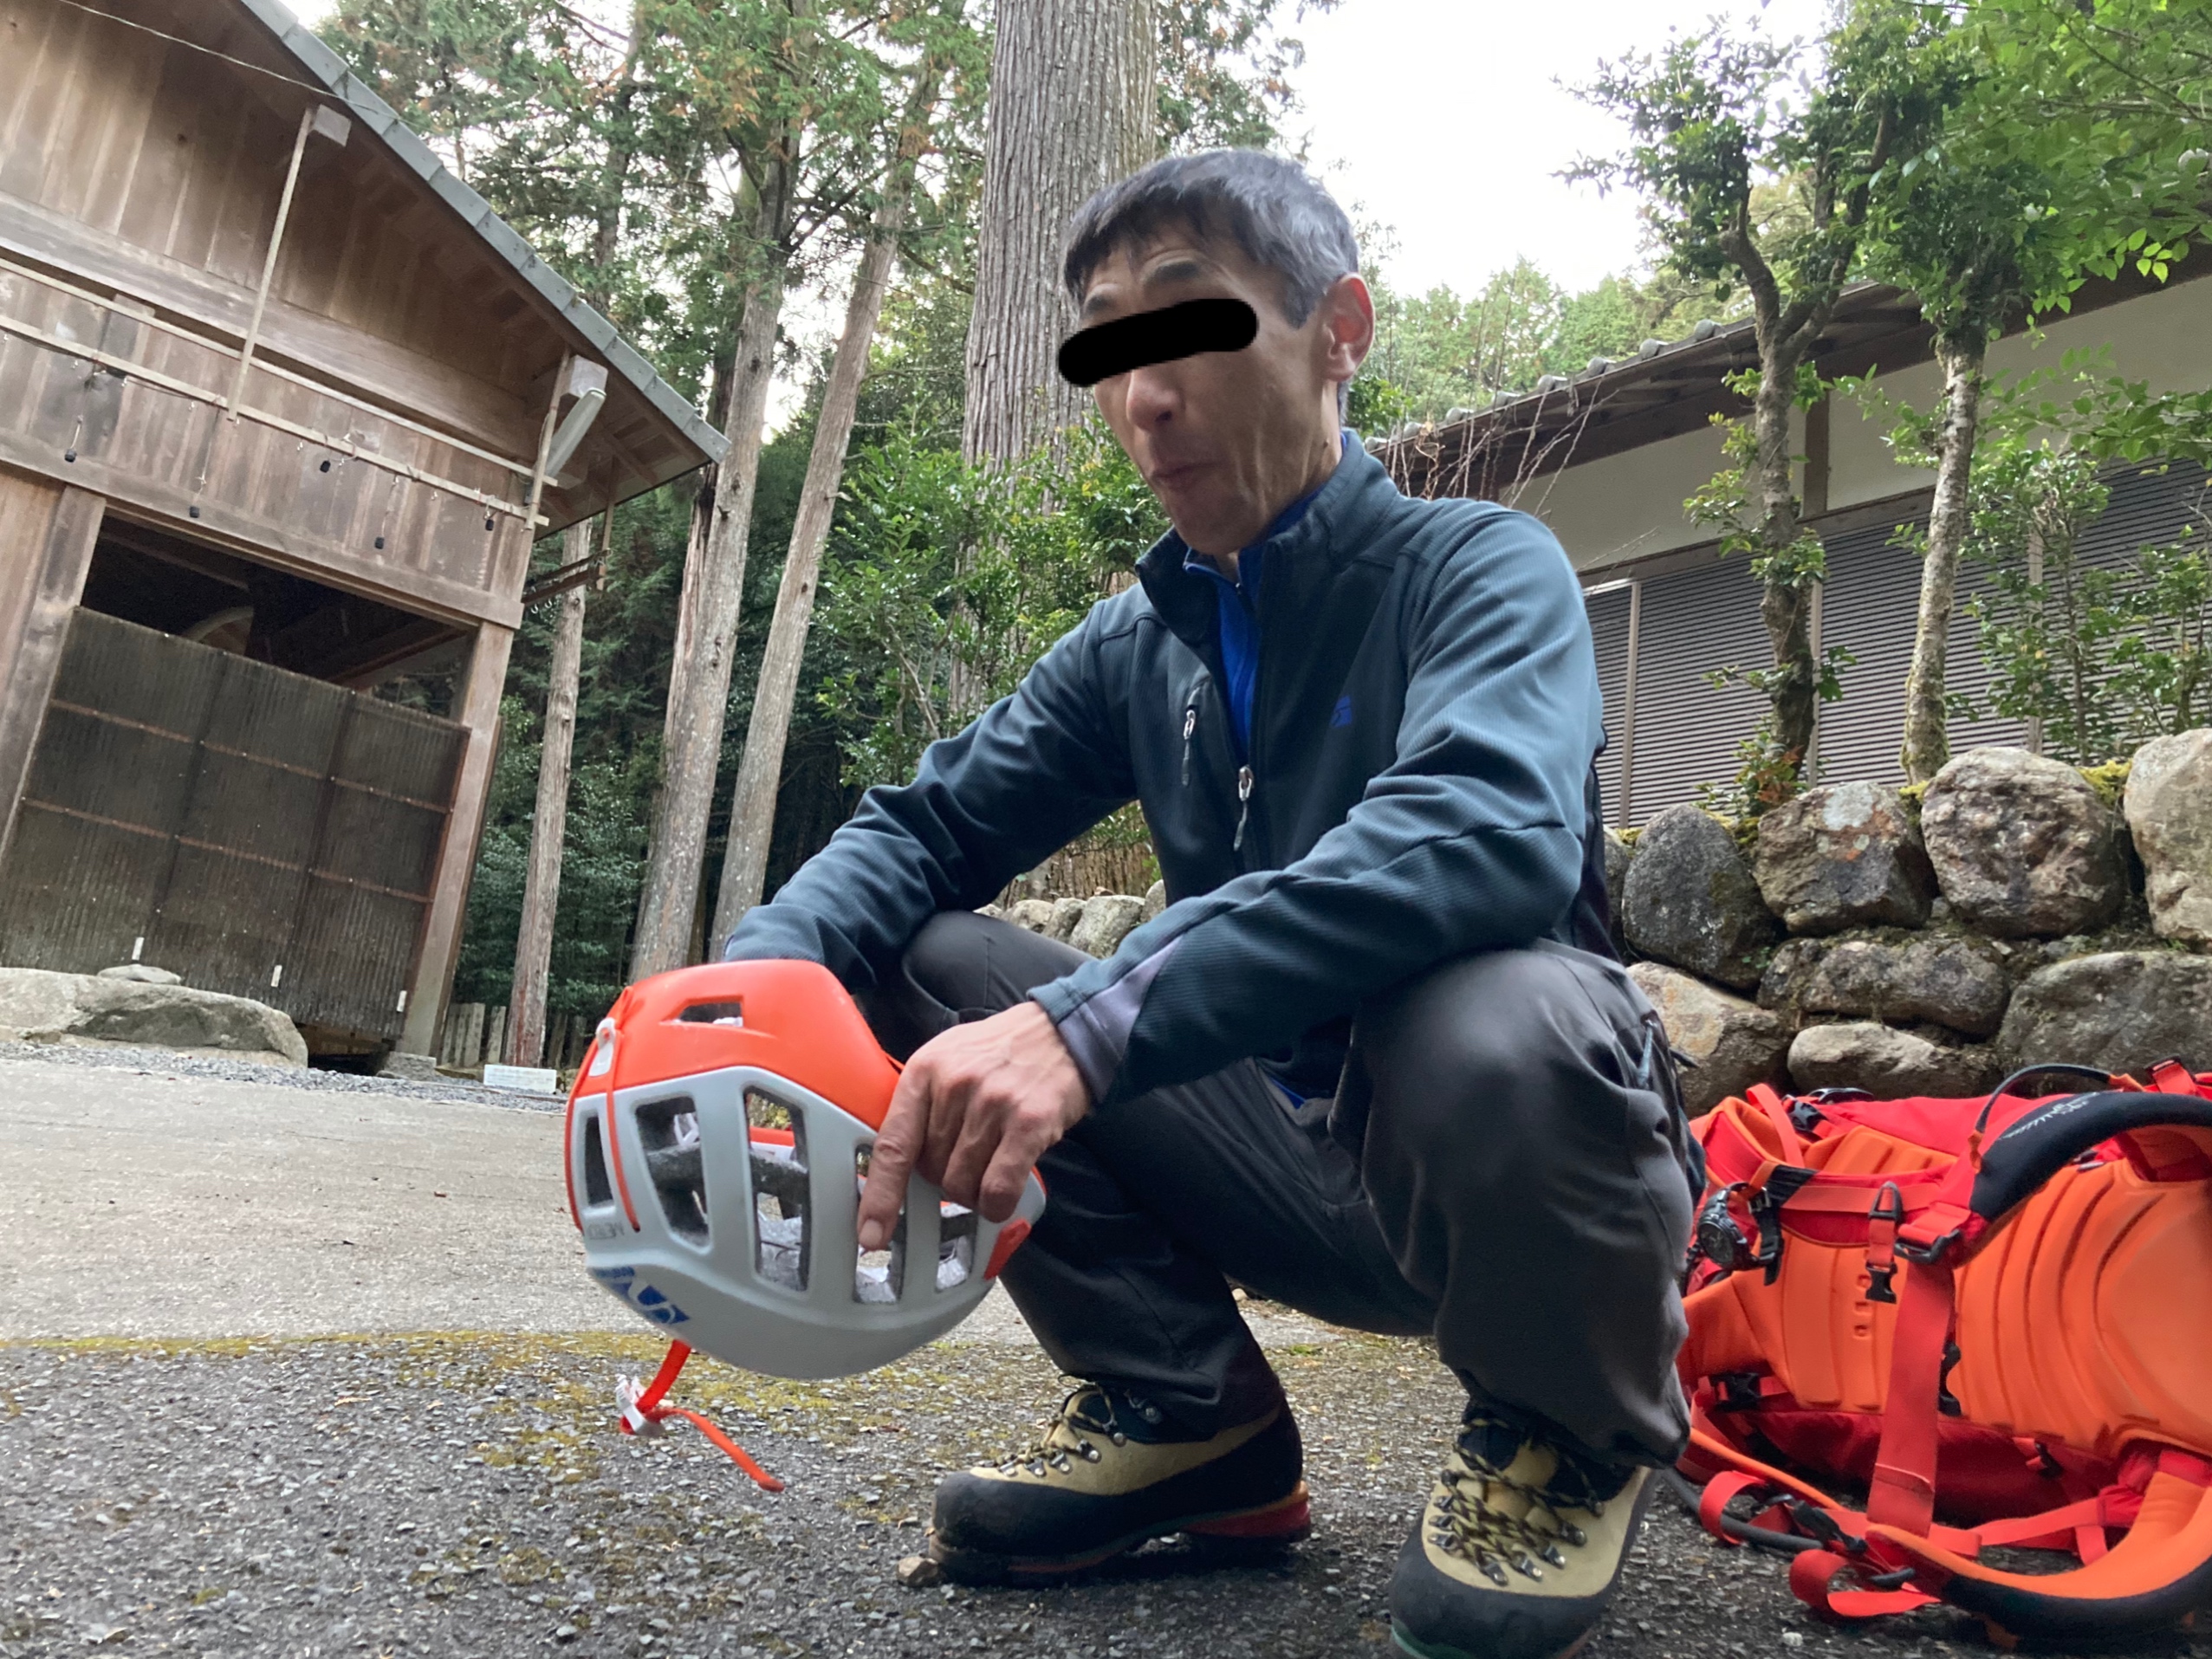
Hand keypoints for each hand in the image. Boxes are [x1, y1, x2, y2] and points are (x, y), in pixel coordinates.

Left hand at [856, 1000, 1090, 1250]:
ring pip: (962, 1186)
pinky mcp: (1029, 1123)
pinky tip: (1003, 1196)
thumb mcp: (947, 1059)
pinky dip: (997, 1205)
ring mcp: (993, 1104)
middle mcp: (955, 1086)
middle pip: (931, 1172)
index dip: (880, 1197)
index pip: (893, 1145)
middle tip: (969, 1157)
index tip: (870, 1234)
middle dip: (946, 1179)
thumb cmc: (1000, 1051)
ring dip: (974, 1192)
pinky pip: (999, 1188)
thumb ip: (921, 1104)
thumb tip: (899, 1164)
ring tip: (991, 1165)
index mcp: (925, 1072)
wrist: (1062, 1032)